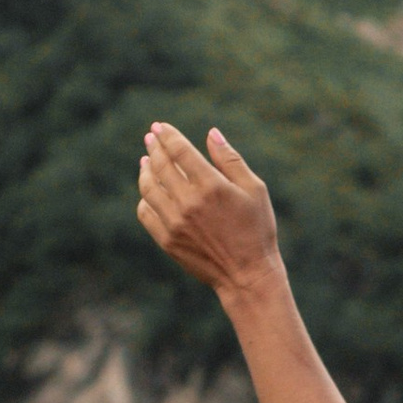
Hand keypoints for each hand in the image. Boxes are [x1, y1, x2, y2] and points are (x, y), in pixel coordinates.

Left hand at [137, 121, 283, 304]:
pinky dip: (145, 198)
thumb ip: (230, 160)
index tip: (160, 127)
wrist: (247, 275)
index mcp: (211, 186)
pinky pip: (146, 213)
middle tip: (151, 138)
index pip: (179, 150)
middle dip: (154, 147)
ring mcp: (175, 222)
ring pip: (149, 187)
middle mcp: (189, 202)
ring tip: (146, 161)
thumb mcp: (254, 189)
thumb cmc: (257, 230)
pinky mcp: (167, 240)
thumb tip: (211, 133)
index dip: (168, 135)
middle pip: (161, 165)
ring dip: (145, 170)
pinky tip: (150, 192)